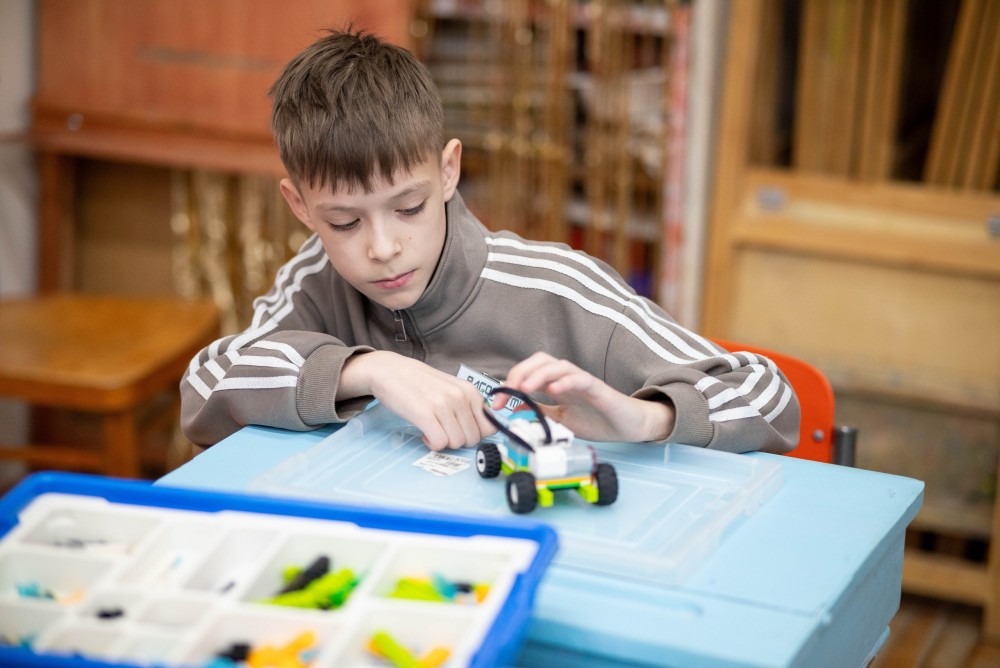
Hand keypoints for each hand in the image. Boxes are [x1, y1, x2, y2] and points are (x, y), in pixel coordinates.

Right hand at [341, 351, 495, 449]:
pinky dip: (432, 443)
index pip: (489, 427)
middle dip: (457, 440)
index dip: (476, 434)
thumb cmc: (420, 382)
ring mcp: (442, 404)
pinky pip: (439, 443)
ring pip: (456, 442)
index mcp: (470, 391)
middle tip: (442, 430)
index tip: (461, 431)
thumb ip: (468, 406)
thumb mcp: (451, 388)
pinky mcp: (424, 414)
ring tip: (432, 428)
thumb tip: (483, 430)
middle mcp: (459, 396)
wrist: (390, 370)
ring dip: (443, 442)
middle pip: (473, 439)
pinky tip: (424, 432)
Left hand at [497, 352, 674, 442]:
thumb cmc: (598, 420)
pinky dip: (566, 381)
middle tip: (508, 390)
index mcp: (557, 384)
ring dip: (538, 374)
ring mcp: (583, 381)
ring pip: (558, 366)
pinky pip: (581, 379)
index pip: (530, 372)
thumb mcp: (561, 420)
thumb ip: (540, 412)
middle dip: (521, 372)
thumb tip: (516, 407)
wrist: (629, 427)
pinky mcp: (599, 389)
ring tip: (525, 388)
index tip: (498, 402)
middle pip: (541, 361)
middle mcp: (568, 378)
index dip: (512, 381)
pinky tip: (554, 389)